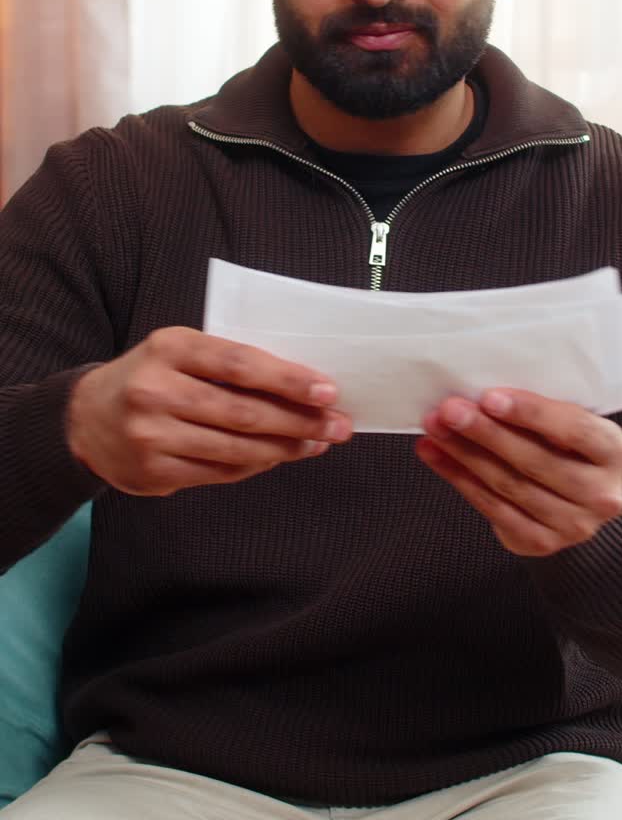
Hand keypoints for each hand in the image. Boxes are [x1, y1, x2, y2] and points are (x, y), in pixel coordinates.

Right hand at [66, 326, 351, 495]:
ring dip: (286, 448)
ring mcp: (151, 435)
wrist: (86, 418)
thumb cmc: (152, 376)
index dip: (288, 379)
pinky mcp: (153, 471)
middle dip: (299, 421)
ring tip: (317, 443)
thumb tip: (302, 387)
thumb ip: (229, 363)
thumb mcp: (180, 352)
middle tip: (338, 425)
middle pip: (244, 412)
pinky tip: (278, 456)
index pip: (240, 363)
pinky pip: (220, 472)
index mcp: (169, 347)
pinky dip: (256, 465)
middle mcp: (156, 390)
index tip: (328, 390)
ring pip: (236, 447)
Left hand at [416, 389, 621, 556]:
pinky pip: (493, 508)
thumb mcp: (571, 425)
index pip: (573, 429)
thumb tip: (481, 393)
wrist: (580, 504)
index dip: (530, 413)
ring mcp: (573, 524)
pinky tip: (437, 456)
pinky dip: (459, 479)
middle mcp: (601, 493)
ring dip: (464, 454)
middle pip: (535, 460)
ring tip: (436, 430)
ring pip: (509, 485)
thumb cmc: (567, 450)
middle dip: (486, 432)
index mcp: (613, 451)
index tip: (490, 398)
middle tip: (450, 410)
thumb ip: (541, 412)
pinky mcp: (541, 542)